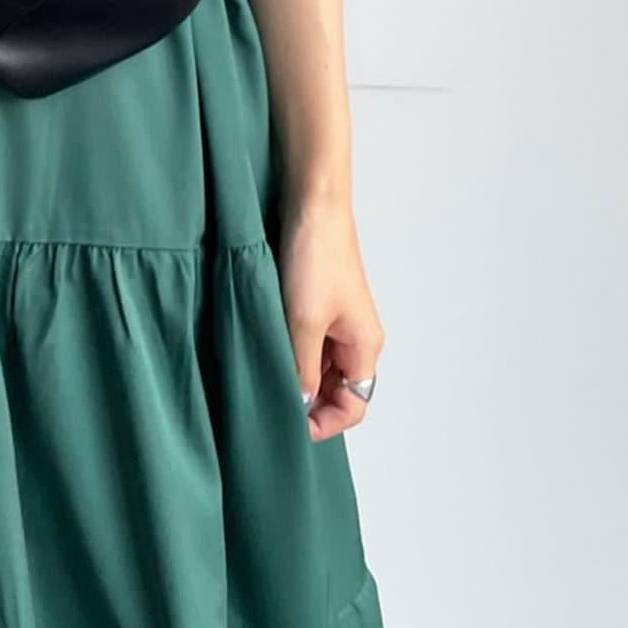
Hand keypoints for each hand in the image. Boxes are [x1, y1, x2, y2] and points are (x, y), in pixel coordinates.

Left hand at [277, 196, 385, 441]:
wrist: (311, 203)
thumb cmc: (317, 257)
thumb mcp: (303, 322)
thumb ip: (301, 368)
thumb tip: (298, 406)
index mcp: (365, 345)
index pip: (354, 405)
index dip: (324, 422)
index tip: (288, 423)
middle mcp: (355, 337)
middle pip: (336, 390)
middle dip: (307, 401)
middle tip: (269, 402)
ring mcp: (336, 321)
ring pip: (318, 367)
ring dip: (295, 375)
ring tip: (263, 373)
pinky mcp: (316, 304)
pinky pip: (306, 343)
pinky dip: (289, 352)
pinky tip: (264, 347)